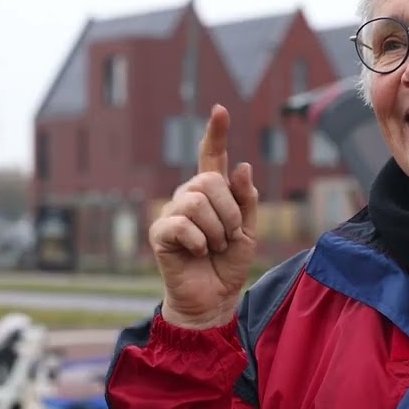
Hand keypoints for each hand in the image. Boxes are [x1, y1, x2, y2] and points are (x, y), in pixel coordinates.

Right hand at [150, 104, 257, 329]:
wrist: (213, 298)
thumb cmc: (228, 265)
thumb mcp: (248, 232)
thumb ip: (246, 201)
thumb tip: (241, 166)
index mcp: (212, 194)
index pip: (212, 156)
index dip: (216, 133)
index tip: (220, 109)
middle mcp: (188, 197)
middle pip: (209, 181)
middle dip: (229, 212)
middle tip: (228, 238)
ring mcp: (172, 213)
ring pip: (196, 202)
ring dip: (215, 230)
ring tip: (213, 248)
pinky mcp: (160, 233)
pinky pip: (182, 224)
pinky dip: (199, 241)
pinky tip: (198, 253)